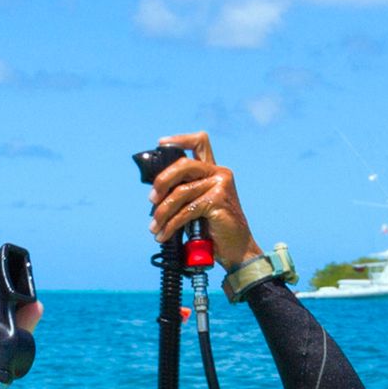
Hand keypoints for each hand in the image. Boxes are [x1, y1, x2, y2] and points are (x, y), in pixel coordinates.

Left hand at [145, 129, 257, 268]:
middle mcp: (219, 173)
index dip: (179, 139)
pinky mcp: (218, 200)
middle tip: (151, 199)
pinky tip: (164, 234)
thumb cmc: (214, 228)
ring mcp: (220, 185)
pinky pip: (186, 210)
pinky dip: (171, 224)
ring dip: (162, 212)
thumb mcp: (197, 204)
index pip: (199, 142)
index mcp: (213, 171)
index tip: (161, 143)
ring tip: (154, 228)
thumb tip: (155, 192)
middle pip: (183, 165)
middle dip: (162, 181)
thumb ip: (184, 191)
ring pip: (181, 192)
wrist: (236, 248)